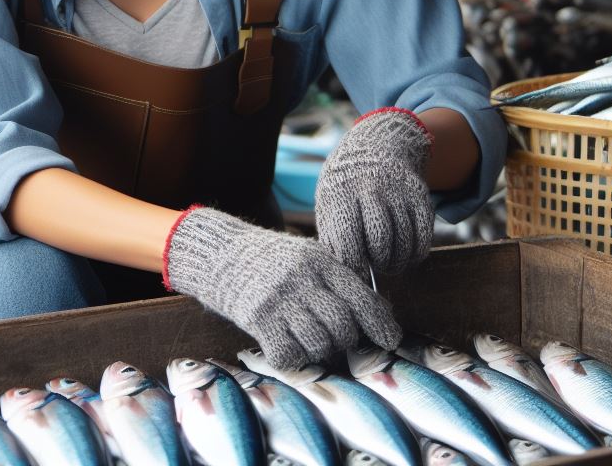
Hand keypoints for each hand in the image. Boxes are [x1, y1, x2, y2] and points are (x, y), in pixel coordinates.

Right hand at [164, 207, 400, 368]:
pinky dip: (293, 358)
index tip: (390, 340)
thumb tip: (381, 311)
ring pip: (319, 345)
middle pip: (343, 327)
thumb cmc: (269, 259)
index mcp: (318, 260)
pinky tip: (286, 344)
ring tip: (307, 338)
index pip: (360, 296)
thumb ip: (338, 278)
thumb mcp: (306, 255)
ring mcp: (279, 300)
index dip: (380, 322)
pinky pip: (290, 356)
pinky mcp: (258, 320)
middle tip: (334, 337)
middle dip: (345, 339)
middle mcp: (301, 279)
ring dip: (319, 350)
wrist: (220, 253)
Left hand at [316, 108, 433, 274]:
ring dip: (398, 262)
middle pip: (381, 244)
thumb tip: (345, 273)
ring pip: (405, 242)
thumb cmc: (345, 185)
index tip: (357, 276)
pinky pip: (424, 235)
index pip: (348, 242)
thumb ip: (332, 236)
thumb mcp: (328, 202)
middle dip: (379, 264)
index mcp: (340, 194)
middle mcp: (369, 189)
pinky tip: (406, 252)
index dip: (355, 267)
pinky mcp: (419, 194)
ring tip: (389, 261)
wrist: (376, 146)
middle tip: (376, 265)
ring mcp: (396, 190)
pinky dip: (416, 252)